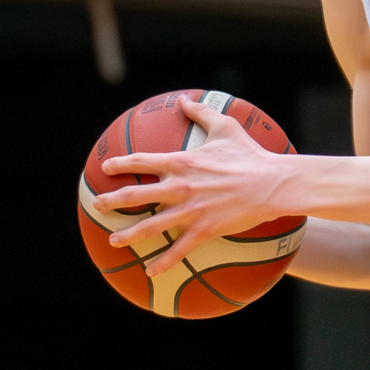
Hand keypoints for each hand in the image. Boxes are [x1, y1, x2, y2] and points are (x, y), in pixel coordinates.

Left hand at [90, 98, 288, 272]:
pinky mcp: (203, 229)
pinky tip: (150, 271)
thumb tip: (184, 99)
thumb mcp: (225, 127)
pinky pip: (178, 249)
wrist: (272, 183)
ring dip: (128, 235)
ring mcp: (189, 210)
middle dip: (112, 201)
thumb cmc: (250, 154)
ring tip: (113, 241)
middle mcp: (178, 187)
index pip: (141, 161)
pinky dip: (163, 262)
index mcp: (180, 162)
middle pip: (135, 195)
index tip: (106, 168)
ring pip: (150, 226)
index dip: (120, 163)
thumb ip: (201, 112)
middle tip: (97, 205)